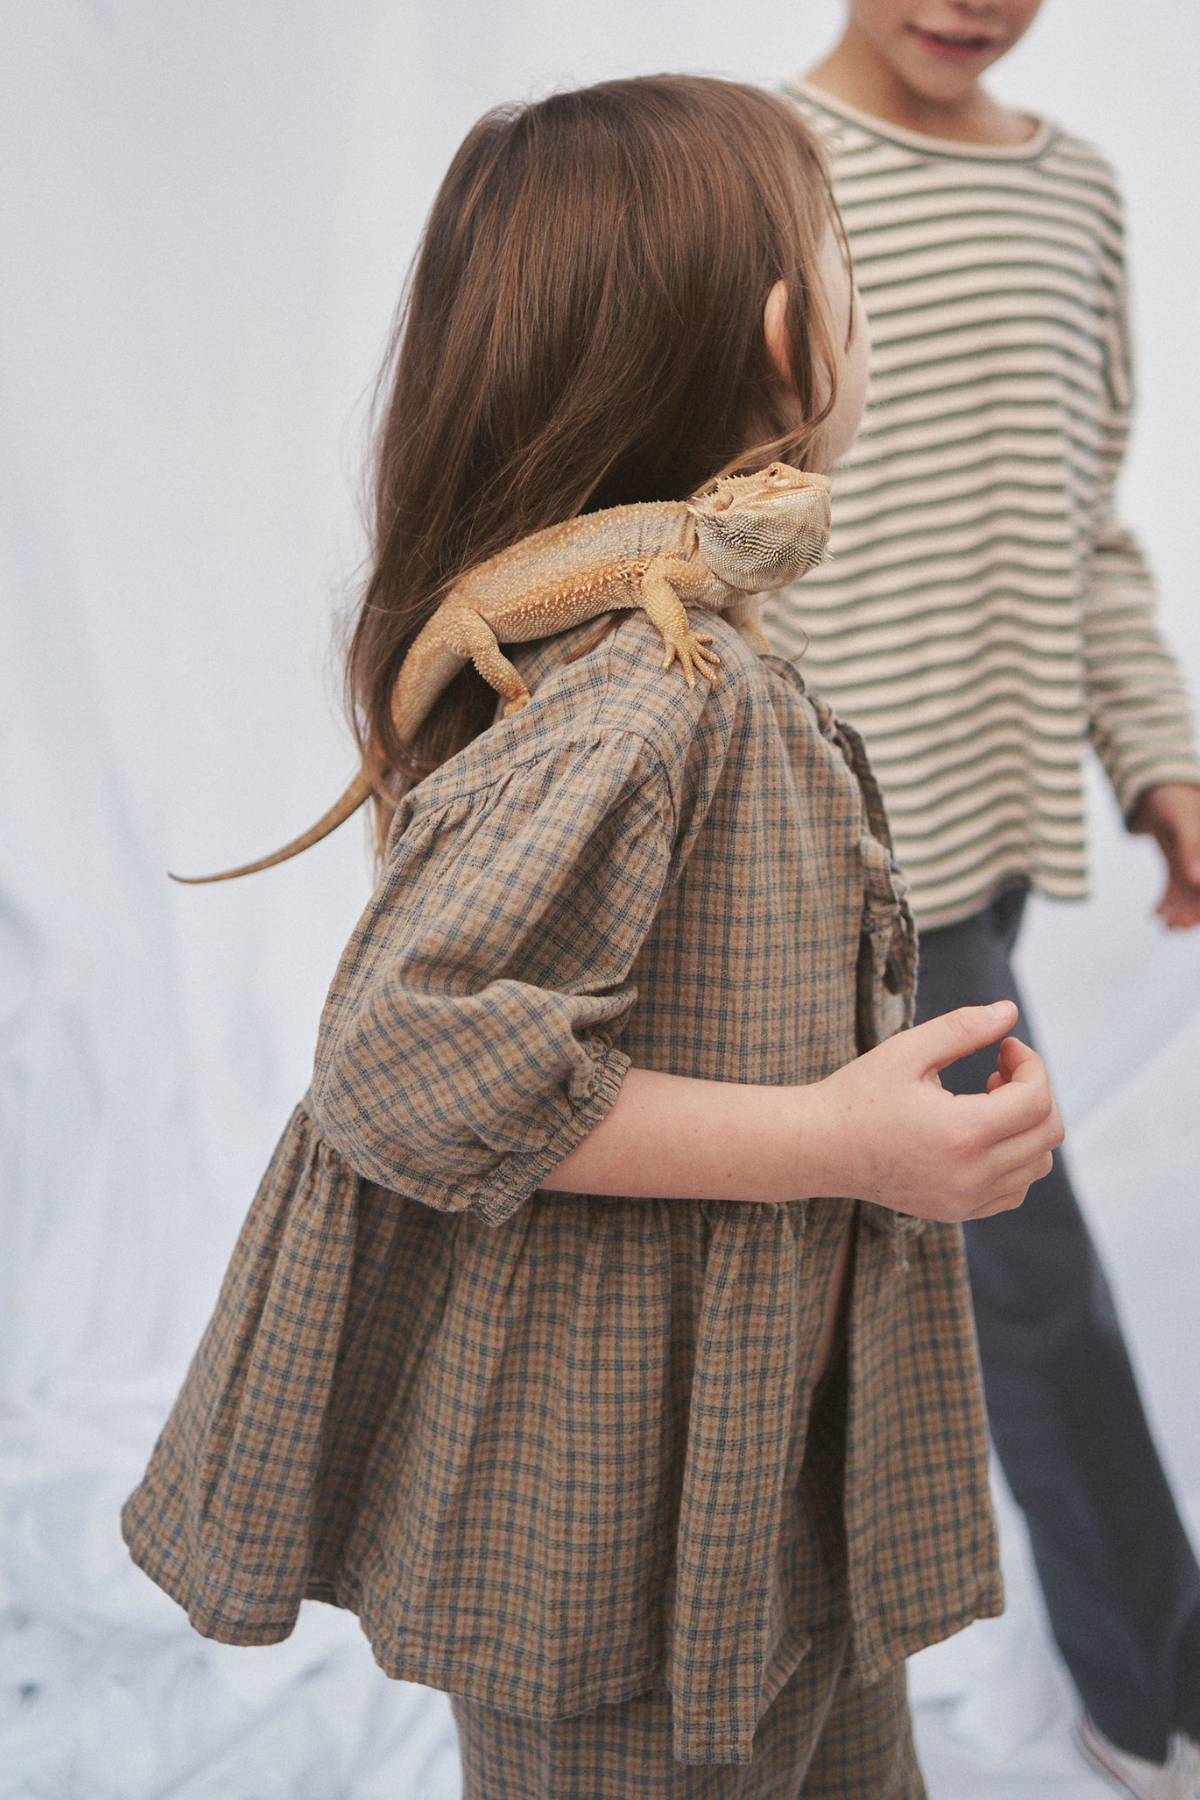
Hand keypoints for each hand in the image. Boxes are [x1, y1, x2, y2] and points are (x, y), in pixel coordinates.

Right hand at [805, 1002, 1062, 1222]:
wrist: (819, 1148)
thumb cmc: (859, 1094)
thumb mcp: (907, 1050)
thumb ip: (963, 1027)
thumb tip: (1010, 1012)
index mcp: (961, 1132)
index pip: (1036, 1100)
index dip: (1031, 1065)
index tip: (1005, 1046)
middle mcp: (970, 1175)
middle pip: (1047, 1134)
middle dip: (1035, 1092)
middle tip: (998, 1070)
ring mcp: (965, 1199)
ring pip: (1037, 1165)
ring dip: (1028, 1126)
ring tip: (988, 1100)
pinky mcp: (957, 1211)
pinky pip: (1014, 1190)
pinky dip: (1015, 1160)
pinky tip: (983, 1133)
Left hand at [1130, 782, 1199, 928]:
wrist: (1153, 783)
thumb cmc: (1172, 794)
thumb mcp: (1182, 820)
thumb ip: (1191, 847)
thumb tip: (1198, 880)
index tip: (1193, 922)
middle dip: (1193, 911)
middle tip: (1175, 928)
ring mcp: (1197, 858)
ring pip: (1192, 891)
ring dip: (1179, 909)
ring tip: (1163, 924)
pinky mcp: (1182, 860)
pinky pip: (1178, 885)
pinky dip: (1168, 899)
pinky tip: (1155, 913)